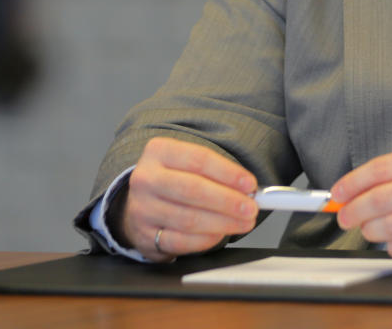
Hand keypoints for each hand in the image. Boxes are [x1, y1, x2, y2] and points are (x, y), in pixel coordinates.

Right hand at [118, 137, 258, 261]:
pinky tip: (220, 234)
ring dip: (223, 222)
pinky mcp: (145, 235)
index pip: (199, 159)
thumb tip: (248, 189)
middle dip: (227, 200)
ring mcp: (143, 208)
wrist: (140, 204)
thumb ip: (216, 173)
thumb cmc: (173, 181)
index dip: (228, 173)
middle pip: (193, 189)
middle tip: (251, 208)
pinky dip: (205, 239)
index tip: (250, 184)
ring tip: (243, 222)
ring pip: (189, 218)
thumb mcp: (187, 165)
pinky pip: (181, 241)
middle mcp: (146, 179)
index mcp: (159, 151)